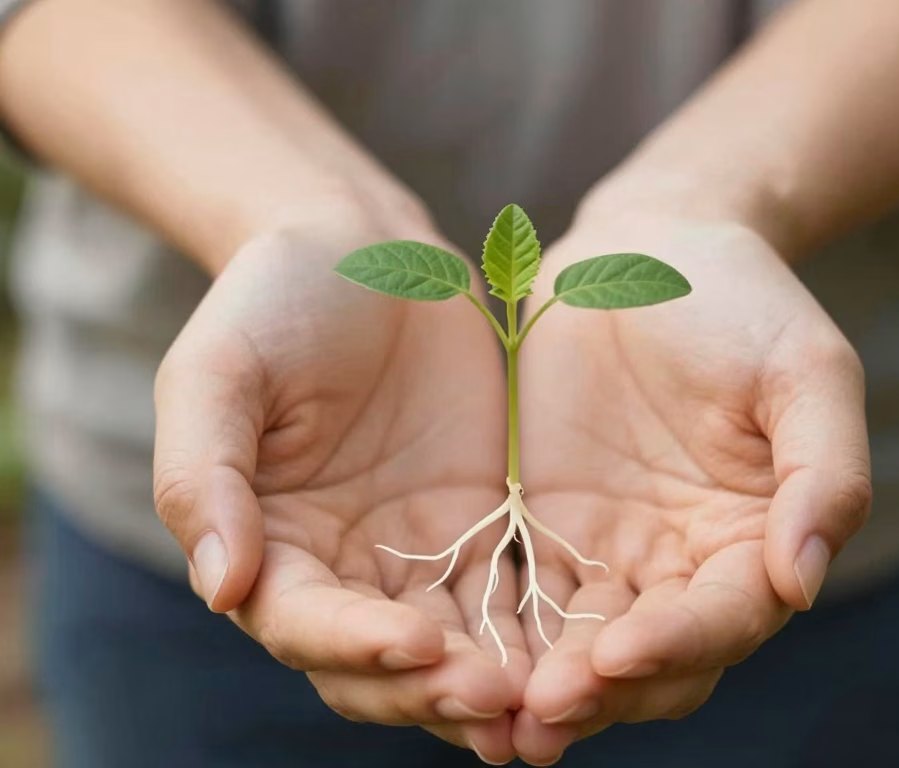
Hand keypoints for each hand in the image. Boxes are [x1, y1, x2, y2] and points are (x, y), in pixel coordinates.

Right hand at [153, 210, 526, 762]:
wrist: (365, 251)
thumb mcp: (219, 371)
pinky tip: (576, 653)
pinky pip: (506, 597)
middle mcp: (339, 568)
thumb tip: (220, 588)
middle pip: (377, 662)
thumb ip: (200, 475)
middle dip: (430, 688)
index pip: (301, 624)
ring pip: (450, 647)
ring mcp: (412, 554)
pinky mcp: (478, 529)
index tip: (416, 643)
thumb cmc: (275, 302)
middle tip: (495, 701)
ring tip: (540, 704)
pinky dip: (533, 635)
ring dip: (488, 683)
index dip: (353, 645)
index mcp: (267, 544)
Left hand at [510, 211, 871, 762]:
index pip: (724, 618)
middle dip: (601, 690)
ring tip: (493, 710)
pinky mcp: (545, 527)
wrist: (648, 250)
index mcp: (753, 540)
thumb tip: (802, 583)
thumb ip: (822, 474)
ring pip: (579, 644)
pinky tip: (456, 652)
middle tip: (544, 711)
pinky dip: (498, 633)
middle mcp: (683, 563)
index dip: (679, 644)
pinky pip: (521, 595)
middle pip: (649, 657)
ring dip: (543, 683)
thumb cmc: (741, 302)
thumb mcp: (805, 371)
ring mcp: (610, 551)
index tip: (618, 656)